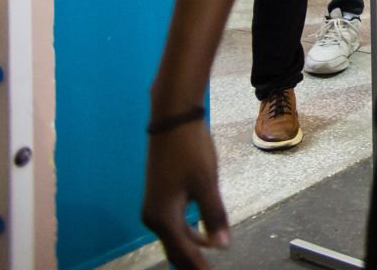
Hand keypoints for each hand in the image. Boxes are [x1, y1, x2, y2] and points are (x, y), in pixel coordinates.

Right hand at [142, 121, 229, 268]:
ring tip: (208, 258)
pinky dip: (187, 232)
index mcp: (163, 217)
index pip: (183, 252)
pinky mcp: (160, 197)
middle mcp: (153, 217)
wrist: (172, 121)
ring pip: (174, 236)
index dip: (198, 266)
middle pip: (175, 248)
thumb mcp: (206, 183)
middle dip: (192, 262)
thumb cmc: (189, 151)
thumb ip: (214, 216)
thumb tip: (222, 245)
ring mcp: (154, 207)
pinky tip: (202, 234)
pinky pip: (173, 224)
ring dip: (191, 248)